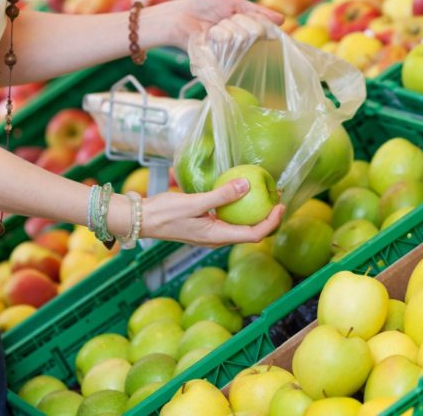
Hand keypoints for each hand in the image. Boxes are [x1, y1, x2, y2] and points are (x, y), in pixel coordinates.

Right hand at [139, 178, 283, 247]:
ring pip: (241, 226)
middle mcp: (217, 238)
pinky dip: (239, 209)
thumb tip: (247, 185)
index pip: (254, 234)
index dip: (271, 222)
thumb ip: (221, 195)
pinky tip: (240, 193)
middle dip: (268, 216)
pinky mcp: (205, 226)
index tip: (281, 205)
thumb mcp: (194, 202)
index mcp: (217, 237)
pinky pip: (228, 219)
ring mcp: (211, 233)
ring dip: (255, 212)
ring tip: (264, 194)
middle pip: (251, 232)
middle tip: (277, 196)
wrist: (142, 219)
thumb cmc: (165, 213)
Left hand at [147, 0, 283, 48]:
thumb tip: (281, 20)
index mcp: (245, 27)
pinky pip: (227, 45)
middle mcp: (240, 40)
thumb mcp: (232, 3)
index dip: (264, 24)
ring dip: (225, 27)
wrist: (180, 17)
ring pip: (239, 36)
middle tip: (223, 19)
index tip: (265, 25)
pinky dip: (218, 36)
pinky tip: (209, 35)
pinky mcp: (219, 58)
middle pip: (253, 31)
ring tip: (212, 28)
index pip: (263, 27)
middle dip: (238, 21)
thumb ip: (255, 10)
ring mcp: (230, 50)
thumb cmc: (203, 7)